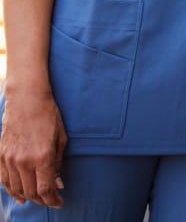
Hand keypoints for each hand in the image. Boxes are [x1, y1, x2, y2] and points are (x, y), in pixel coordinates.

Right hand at [0, 90, 66, 206]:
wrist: (27, 101)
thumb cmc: (49, 117)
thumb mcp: (61, 140)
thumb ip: (58, 164)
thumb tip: (58, 185)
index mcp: (42, 157)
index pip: (46, 189)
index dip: (53, 200)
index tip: (60, 203)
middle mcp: (24, 161)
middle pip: (31, 192)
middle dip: (43, 200)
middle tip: (51, 201)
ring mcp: (10, 159)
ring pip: (17, 188)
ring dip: (28, 197)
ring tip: (39, 199)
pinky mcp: (1, 156)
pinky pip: (4, 180)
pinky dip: (12, 191)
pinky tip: (20, 196)